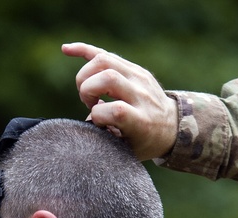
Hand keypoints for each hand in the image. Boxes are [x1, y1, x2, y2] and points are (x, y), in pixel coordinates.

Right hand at [61, 42, 178, 160]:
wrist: (172, 125)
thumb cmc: (145, 142)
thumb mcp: (128, 149)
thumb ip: (106, 136)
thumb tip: (89, 117)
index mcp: (142, 119)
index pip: (115, 109)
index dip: (98, 116)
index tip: (99, 124)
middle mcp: (141, 95)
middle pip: (108, 77)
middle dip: (87, 90)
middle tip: (90, 104)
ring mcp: (139, 77)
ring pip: (104, 60)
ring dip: (85, 75)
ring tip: (87, 91)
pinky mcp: (134, 68)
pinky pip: (105, 54)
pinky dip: (83, 50)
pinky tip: (66, 49)